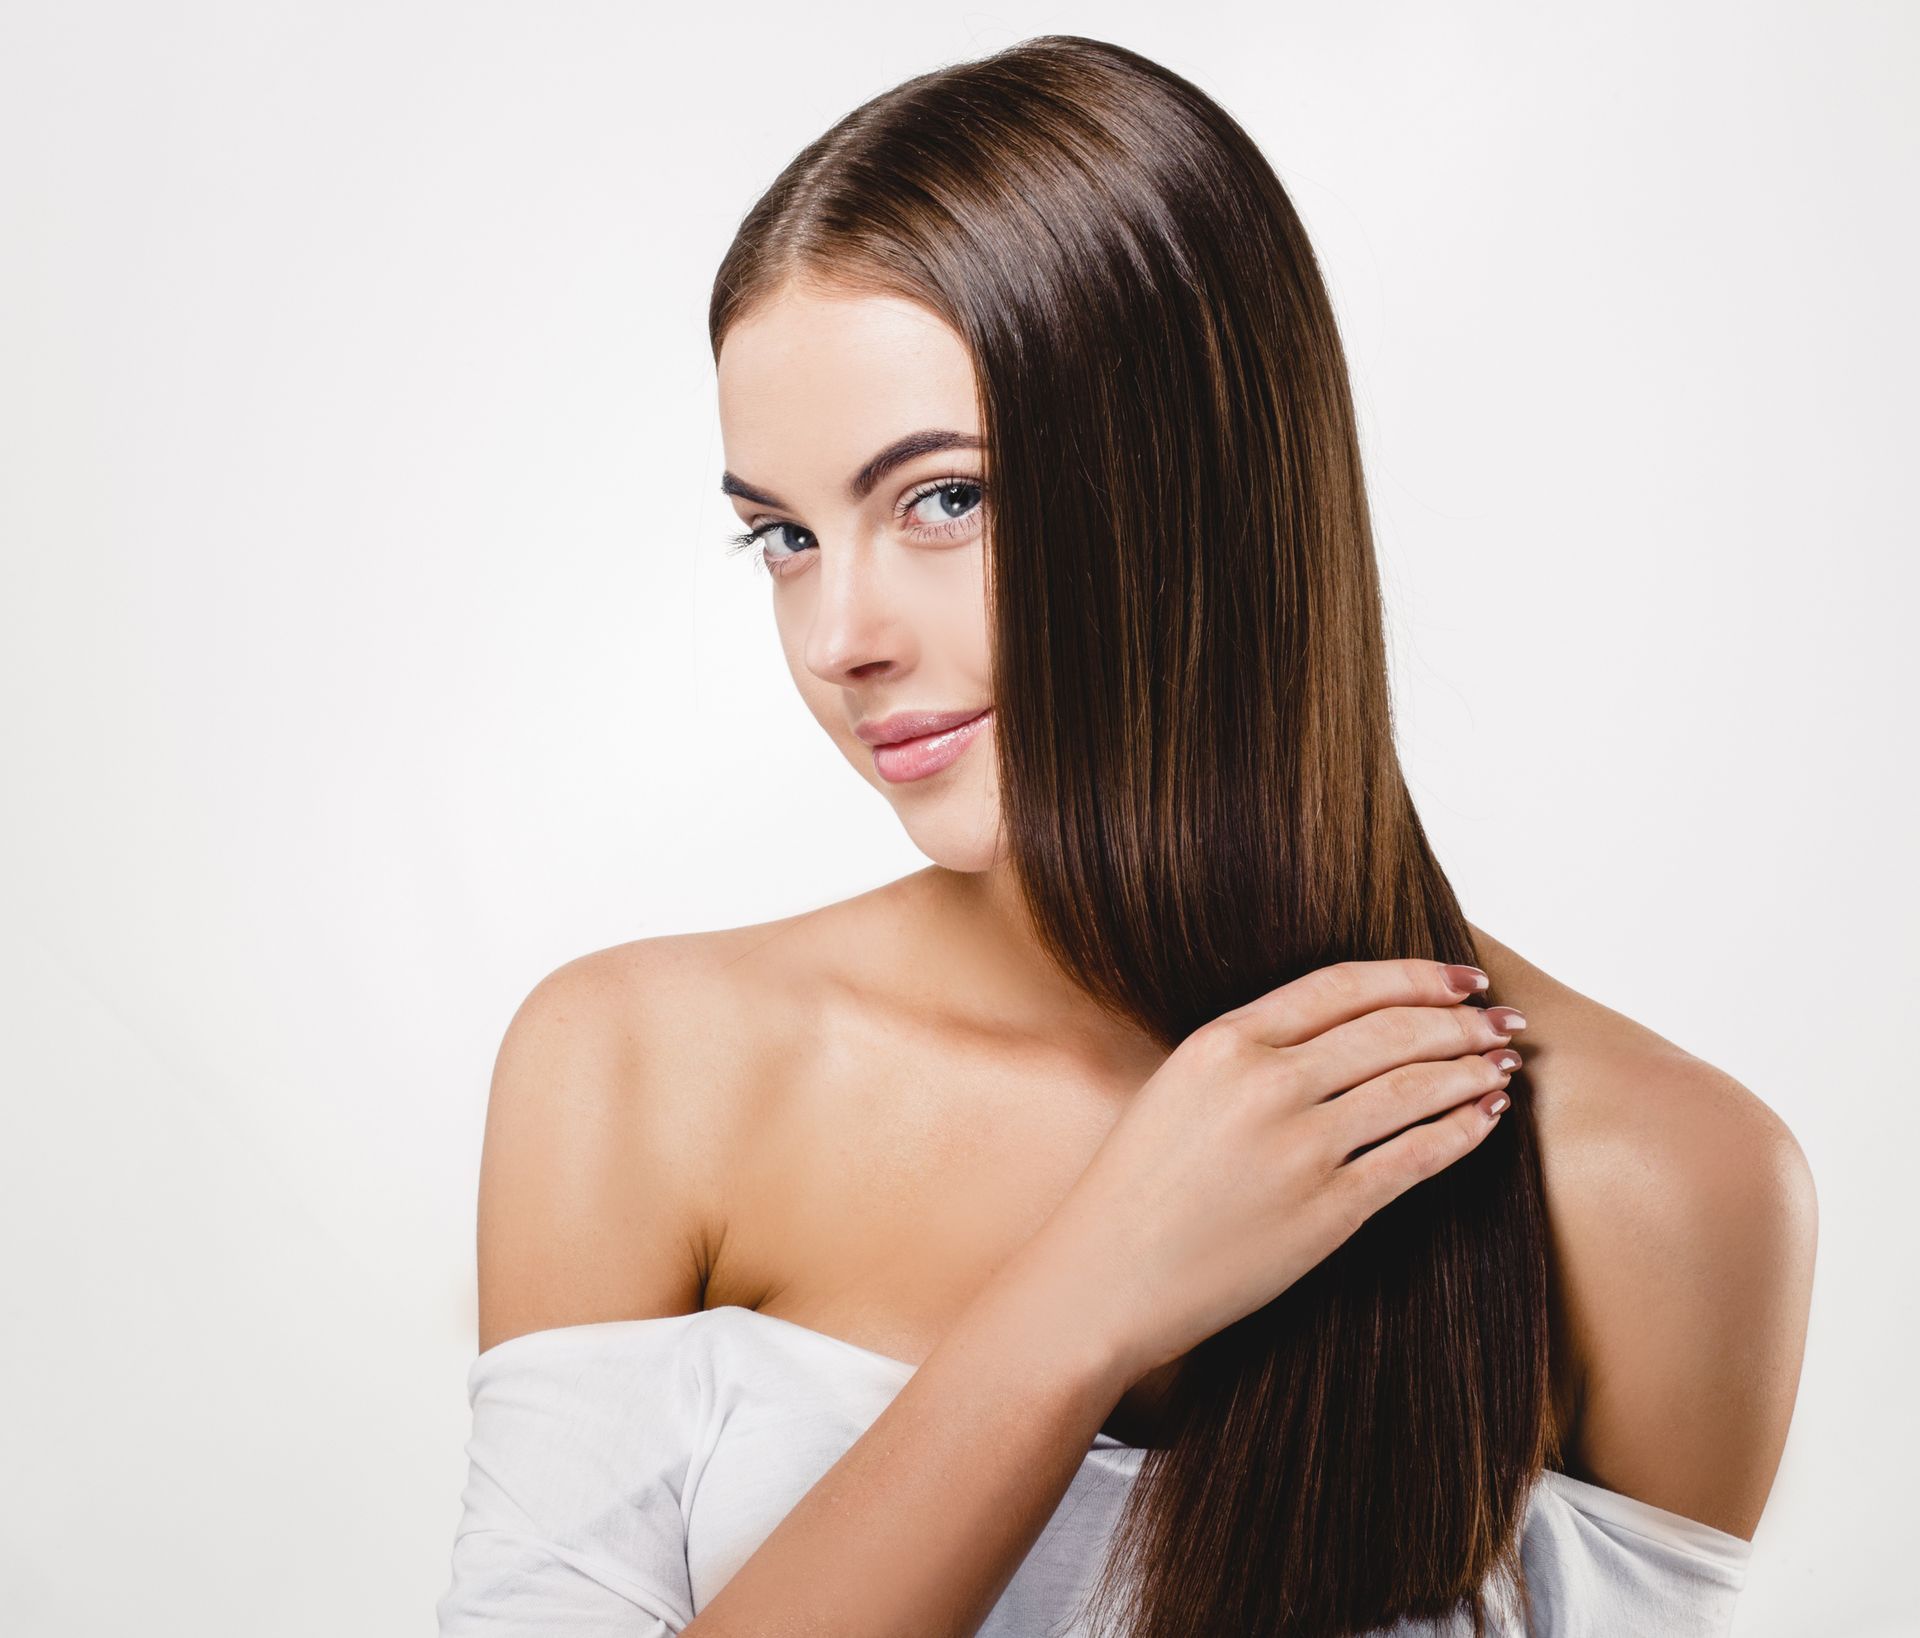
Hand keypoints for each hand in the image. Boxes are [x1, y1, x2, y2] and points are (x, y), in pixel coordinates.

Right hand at [1011, 958, 1525, 1388]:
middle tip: (1498, 1022)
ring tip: (1499, 1065)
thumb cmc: (1137, 1188)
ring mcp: (1300, 1147)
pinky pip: (1417, 1157)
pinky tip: (1484, 1120)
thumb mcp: (1180, 1087)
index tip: (1458, 977)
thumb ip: (1250, 1052)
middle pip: (1392, 1031)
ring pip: (1415, 1088)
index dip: (1414, 975)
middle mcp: (1266, 1083)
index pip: (1342, 985)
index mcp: (1224, 1041)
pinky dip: (1462, 1131)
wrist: (1105, 1277)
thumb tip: (1343, 1032)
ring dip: (1470, 1071)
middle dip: (1459, 1022)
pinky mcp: (1327, 1211)